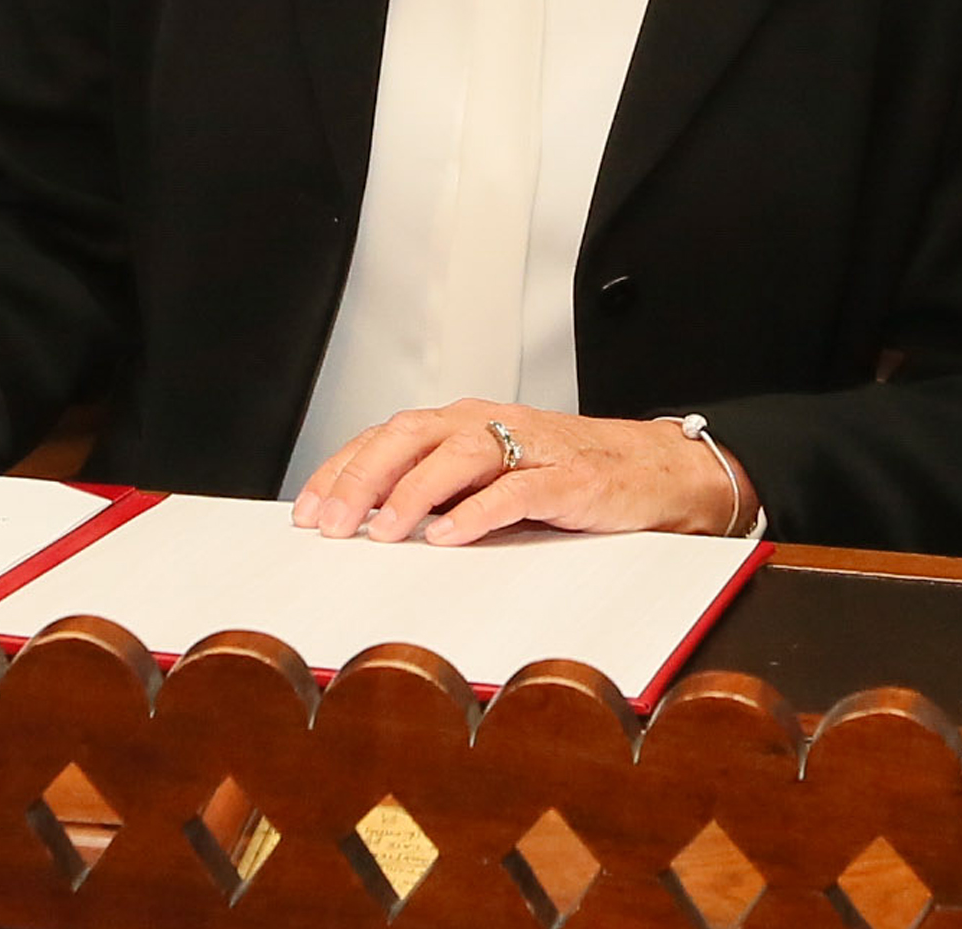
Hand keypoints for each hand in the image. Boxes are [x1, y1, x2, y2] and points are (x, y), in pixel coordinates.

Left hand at [292, 404, 743, 544]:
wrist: (653, 472)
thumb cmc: (563, 479)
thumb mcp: (489, 481)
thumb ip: (437, 493)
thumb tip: (364, 525)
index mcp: (463, 424)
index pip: (386, 436)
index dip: (342, 470)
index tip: (307, 511)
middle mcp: (489, 425)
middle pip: (411, 435)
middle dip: (364, 478)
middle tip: (332, 524)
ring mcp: (530, 450)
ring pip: (458, 455)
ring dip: (414, 493)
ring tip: (384, 532)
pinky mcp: (567, 480)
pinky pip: (516, 490)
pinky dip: (478, 512)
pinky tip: (448, 537)